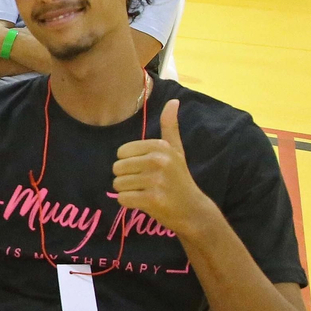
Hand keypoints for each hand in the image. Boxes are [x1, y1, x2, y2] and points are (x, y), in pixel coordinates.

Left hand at [112, 98, 212, 234]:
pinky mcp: (151, 200)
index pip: (121, 152)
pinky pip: (122, 199)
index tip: (146, 170)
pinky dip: (129, 203)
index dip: (129, 163)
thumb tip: (173, 100)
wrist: (193, 210)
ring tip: (146, 192)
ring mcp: (155, 181)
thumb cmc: (180, 179)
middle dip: (127, 178)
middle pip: (117, 168)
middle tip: (146, 184)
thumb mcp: (176, 150)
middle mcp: (158, 161)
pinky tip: (145, 203)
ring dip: (128, 191)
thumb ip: (170, 126)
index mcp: (160, 147)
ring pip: (117, 184)